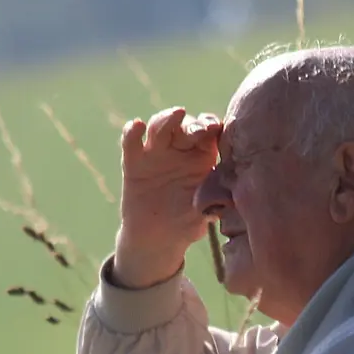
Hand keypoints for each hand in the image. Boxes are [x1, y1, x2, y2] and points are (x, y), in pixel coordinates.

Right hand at [114, 107, 222, 288]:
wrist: (156, 238)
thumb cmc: (186, 223)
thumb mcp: (203, 216)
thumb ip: (212, 206)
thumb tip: (222, 206)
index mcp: (202, 157)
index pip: (208, 132)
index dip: (210, 126)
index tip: (213, 129)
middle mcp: (180, 150)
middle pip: (185, 125)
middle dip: (192, 124)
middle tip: (198, 128)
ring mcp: (156, 153)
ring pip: (160, 126)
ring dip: (167, 119)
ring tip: (175, 115)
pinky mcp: (134, 162)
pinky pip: (131, 143)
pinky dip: (131, 132)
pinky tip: (136, 126)